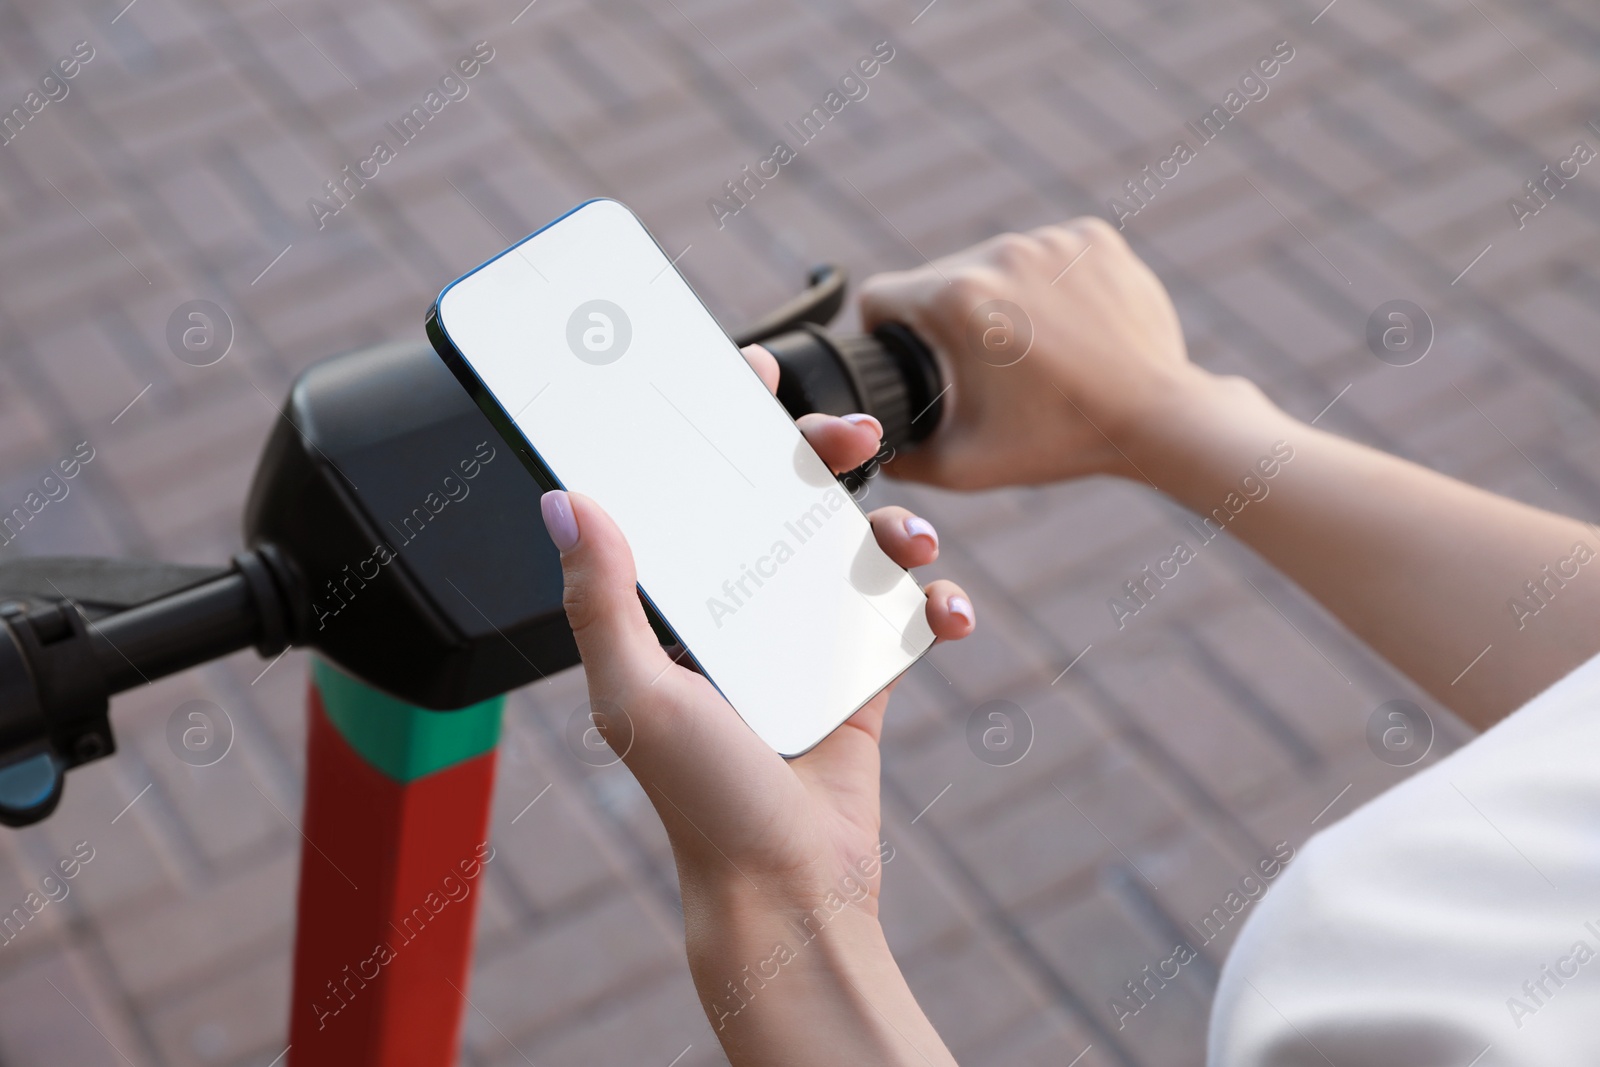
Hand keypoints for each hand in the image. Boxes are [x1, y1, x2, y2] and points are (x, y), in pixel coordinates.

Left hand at [538, 345, 970, 1062]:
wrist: (790, 892)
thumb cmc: (701, 801)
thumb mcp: (636, 694)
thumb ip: (602, 599)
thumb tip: (562, 500)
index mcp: (679, 602)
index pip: (695, 487)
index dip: (719, 423)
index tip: (748, 368)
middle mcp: (738, 607)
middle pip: (785, 494)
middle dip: (823, 450)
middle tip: (852, 435)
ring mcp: (804, 637)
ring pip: (854, 542)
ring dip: (893, 524)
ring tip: (912, 546)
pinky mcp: (862, 673)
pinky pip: (904, 614)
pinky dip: (933, 604)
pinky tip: (947, 615)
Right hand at [859, 216, 1201, 489]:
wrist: (1155, 417)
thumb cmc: (1060, 441)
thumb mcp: (963, 465)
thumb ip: (903, 458)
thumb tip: (873, 444)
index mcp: (958, 299)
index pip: (881, 295)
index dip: (879, 329)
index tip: (901, 352)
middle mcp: (1000, 253)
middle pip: (939, 277)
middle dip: (947, 319)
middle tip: (981, 368)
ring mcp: (1051, 239)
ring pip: (995, 263)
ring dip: (999, 299)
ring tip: (1030, 350)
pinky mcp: (1093, 237)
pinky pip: (1046, 254)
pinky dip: (1046, 285)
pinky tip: (1065, 327)